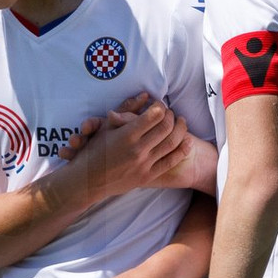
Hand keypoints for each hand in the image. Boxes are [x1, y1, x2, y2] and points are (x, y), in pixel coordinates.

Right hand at [64, 97, 191, 201]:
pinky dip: (183, 149)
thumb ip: (126, 111)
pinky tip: (188, 141)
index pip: (154, 115)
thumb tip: (145, 96)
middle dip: (171, 115)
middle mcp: (137, 149)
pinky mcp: (148, 176)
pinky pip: (171, 161)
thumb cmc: (95, 151)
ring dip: (181, 129)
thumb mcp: (105, 127)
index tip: (159, 104)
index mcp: (127, 135)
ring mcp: (144, 164)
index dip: (160, 106)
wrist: (88, 181)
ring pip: (172, 143)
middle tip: (170, 112)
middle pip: (166, 126)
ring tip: (181, 121)